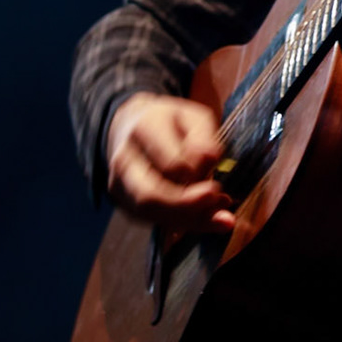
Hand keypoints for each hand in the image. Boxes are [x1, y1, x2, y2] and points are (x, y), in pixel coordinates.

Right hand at [104, 93, 235, 233]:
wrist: (135, 126)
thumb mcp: (194, 118)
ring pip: (150, 213)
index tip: (218, 185)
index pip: (169, 163)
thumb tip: (209, 159)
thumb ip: (203, 138)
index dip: (195, 179)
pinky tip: (208, 217)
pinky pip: (153, 220)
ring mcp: (120, 183)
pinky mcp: (124, 203)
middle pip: (150, 195)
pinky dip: (183, 223)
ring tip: (222, 218)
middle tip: (219, 207)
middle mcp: (125, 158)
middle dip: (186, 207)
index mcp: (144, 129)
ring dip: (189, 220)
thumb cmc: (172, 124)